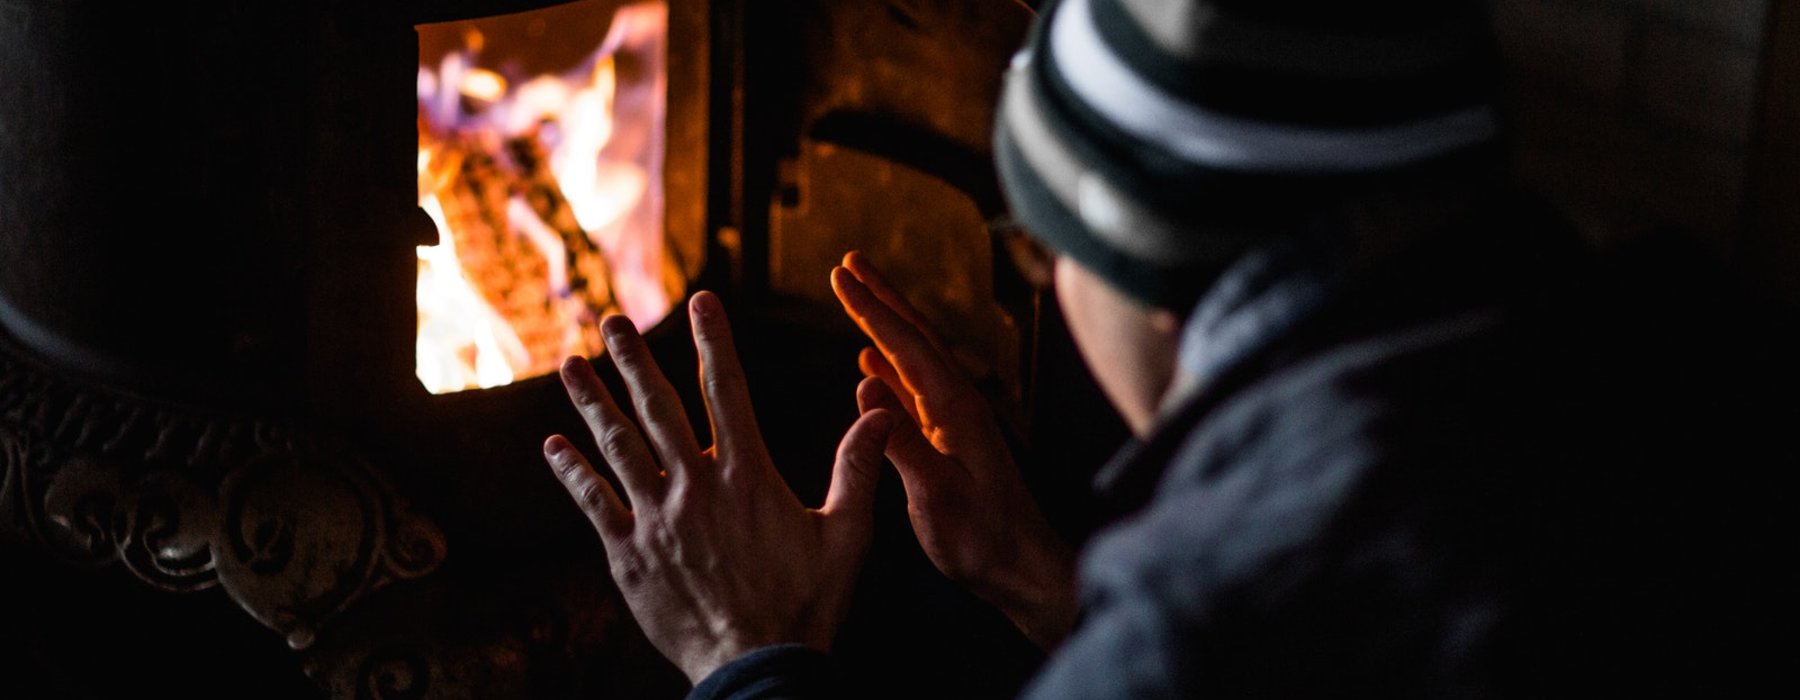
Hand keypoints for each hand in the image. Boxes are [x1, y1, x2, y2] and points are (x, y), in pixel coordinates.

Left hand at [543, 291, 893, 683]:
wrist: (758, 665)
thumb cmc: (807, 602)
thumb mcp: (847, 534)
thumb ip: (858, 468)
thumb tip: (880, 413)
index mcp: (746, 475)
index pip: (726, 391)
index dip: (713, 341)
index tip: (700, 301)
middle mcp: (694, 486)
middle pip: (657, 408)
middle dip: (634, 359)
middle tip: (611, 320)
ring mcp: (656, 519)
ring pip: (617, 447)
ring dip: (591, 403)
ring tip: (569, 366)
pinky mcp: (629, 554)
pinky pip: (594, 503)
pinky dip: (572, 472)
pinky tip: (554, 446)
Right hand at [831, 252, 1076, 648]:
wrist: (1023, 568)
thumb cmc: (984, 539)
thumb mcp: (936, 494)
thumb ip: (901, 441)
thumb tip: (864, 386)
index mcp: (956, 409)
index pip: (906, 346)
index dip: (871, 309)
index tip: (840, 275)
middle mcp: (958, 404)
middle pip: (915, 337)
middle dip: (881, 298)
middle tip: (849, 262)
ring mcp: (955, 421)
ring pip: (913, 360)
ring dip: (884, 327)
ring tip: (857, 298)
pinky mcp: (950, 441)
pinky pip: (913, 392)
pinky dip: (889, 370)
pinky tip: (871, 367)